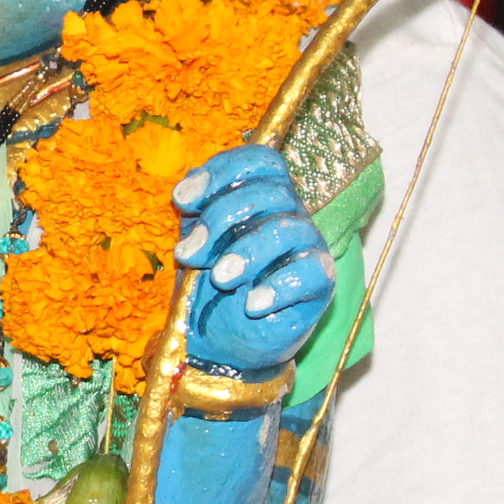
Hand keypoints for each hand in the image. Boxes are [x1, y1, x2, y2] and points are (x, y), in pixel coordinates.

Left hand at [172, 145, 334, 380]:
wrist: (221, 342)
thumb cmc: (209, 284)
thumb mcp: (195, 242)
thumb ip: (194, 213)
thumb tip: (188, 193)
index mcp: (262, 196)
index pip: (260, 162)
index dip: (223, 172)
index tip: (183, 202)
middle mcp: (290, 215)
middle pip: (271, 193)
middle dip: (222, 219)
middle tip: (190, 254)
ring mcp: (309, 247)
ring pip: (289, 230)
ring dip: (248, 252)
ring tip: (221, 279)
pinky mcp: (320, 284)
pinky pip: (312, 272)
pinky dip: (278, 286)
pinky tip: (252, 304)